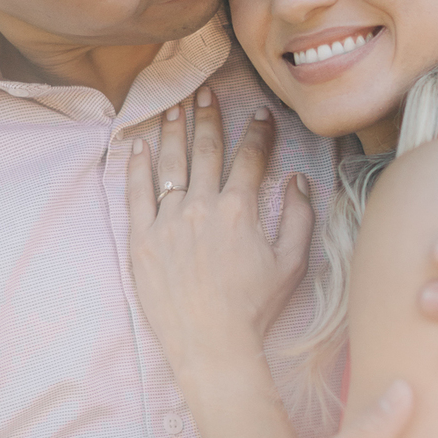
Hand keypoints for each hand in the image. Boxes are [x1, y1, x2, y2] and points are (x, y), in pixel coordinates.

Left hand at [126, 88, 313, 371]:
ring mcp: (168, 221)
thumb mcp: (292, 264)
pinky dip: (137, 167)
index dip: (257, 133)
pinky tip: (139, 147)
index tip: (260, 114)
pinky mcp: (142, 240)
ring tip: (174, 107)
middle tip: (205, 92)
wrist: (212, 344)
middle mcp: (202, 206)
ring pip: (170, 164)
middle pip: (206, 150)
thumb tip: (297, 181)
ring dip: (174, 131)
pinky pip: (136, 194)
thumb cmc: (255, 309)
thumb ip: (300, 218)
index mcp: (240, 210)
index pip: (250, 158)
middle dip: (208, 117)